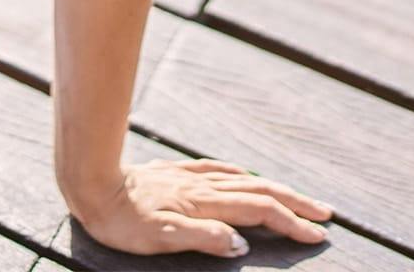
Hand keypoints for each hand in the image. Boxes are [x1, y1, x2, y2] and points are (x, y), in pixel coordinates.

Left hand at [67, 156, 333, 258]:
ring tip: (294, 196)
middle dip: (293, 202)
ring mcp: (186, 177)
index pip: (258, 212)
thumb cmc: (121, 221)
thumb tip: (242, 243)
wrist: (88, 183)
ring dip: (271, 187)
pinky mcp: (171, 172)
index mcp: (202, 205)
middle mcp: (200, 187)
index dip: (289, 223)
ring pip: (239, 179)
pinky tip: (242, 174)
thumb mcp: (161, 239)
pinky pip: (213, 169)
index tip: (318, 236)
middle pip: (257, 191)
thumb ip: (203, 239)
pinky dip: (237, 174)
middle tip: (325, 213)